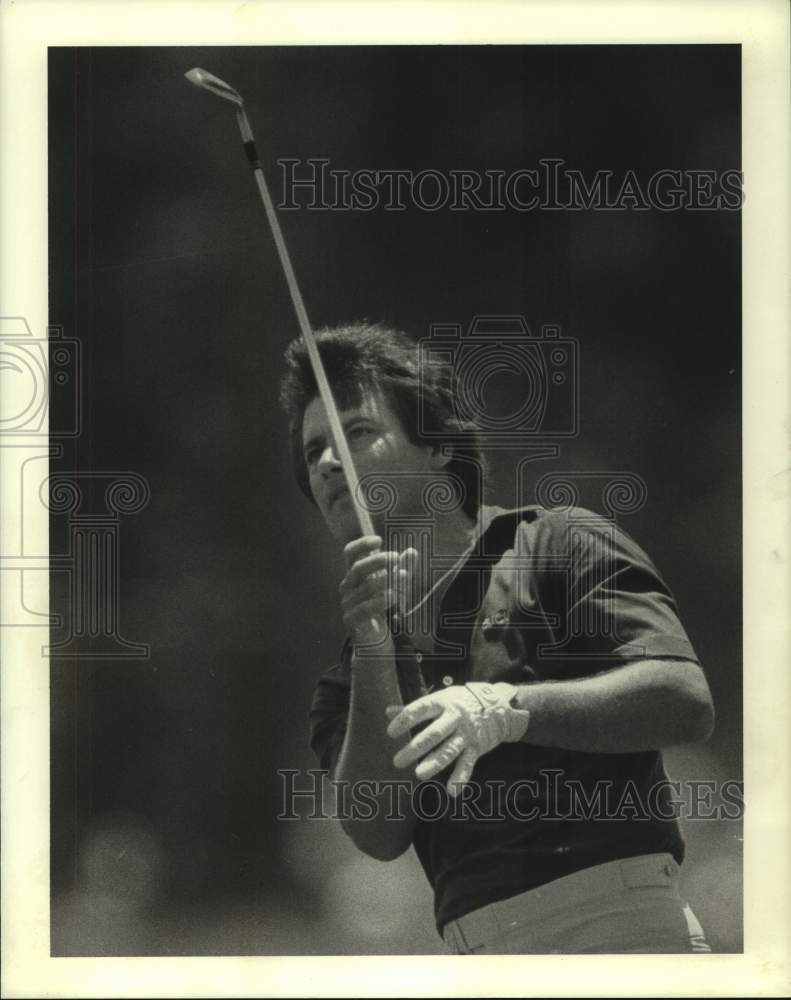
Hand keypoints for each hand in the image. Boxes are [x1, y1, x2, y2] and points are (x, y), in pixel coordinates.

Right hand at [340, 535, 417, 645]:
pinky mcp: (351, 620)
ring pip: (366, 587)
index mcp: (354, 575)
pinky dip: (381, 600)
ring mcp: (347, 604)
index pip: (350, 553)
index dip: (362, 544)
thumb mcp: (394, 586)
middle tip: (395, 557)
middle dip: (377, 561)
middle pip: (358, 568)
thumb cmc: (381, 607)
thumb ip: (402, 569)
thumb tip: (412, 551)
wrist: (374, 640)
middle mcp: (347, 587)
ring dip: (387, 581)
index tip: (379, 539)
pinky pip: (365, 608)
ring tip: (404, 577)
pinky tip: (395, 596)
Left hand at [385, 682, 530, 794]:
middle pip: (434, 733)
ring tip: (419, 775)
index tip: (391, 732)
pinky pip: (468, 764)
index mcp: (443, 702)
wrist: (499, 706)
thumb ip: (415, 707)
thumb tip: (387, 711)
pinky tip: (452, 791)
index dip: (405, 720)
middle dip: (415, 748)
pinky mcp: (477, 748)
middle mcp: (455, 717)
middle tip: (398, 761)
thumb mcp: (440, 698)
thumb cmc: (461, 701)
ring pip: (449, 750)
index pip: (421, 709)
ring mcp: (466, 734)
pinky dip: (460, 778)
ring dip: (434, 763)